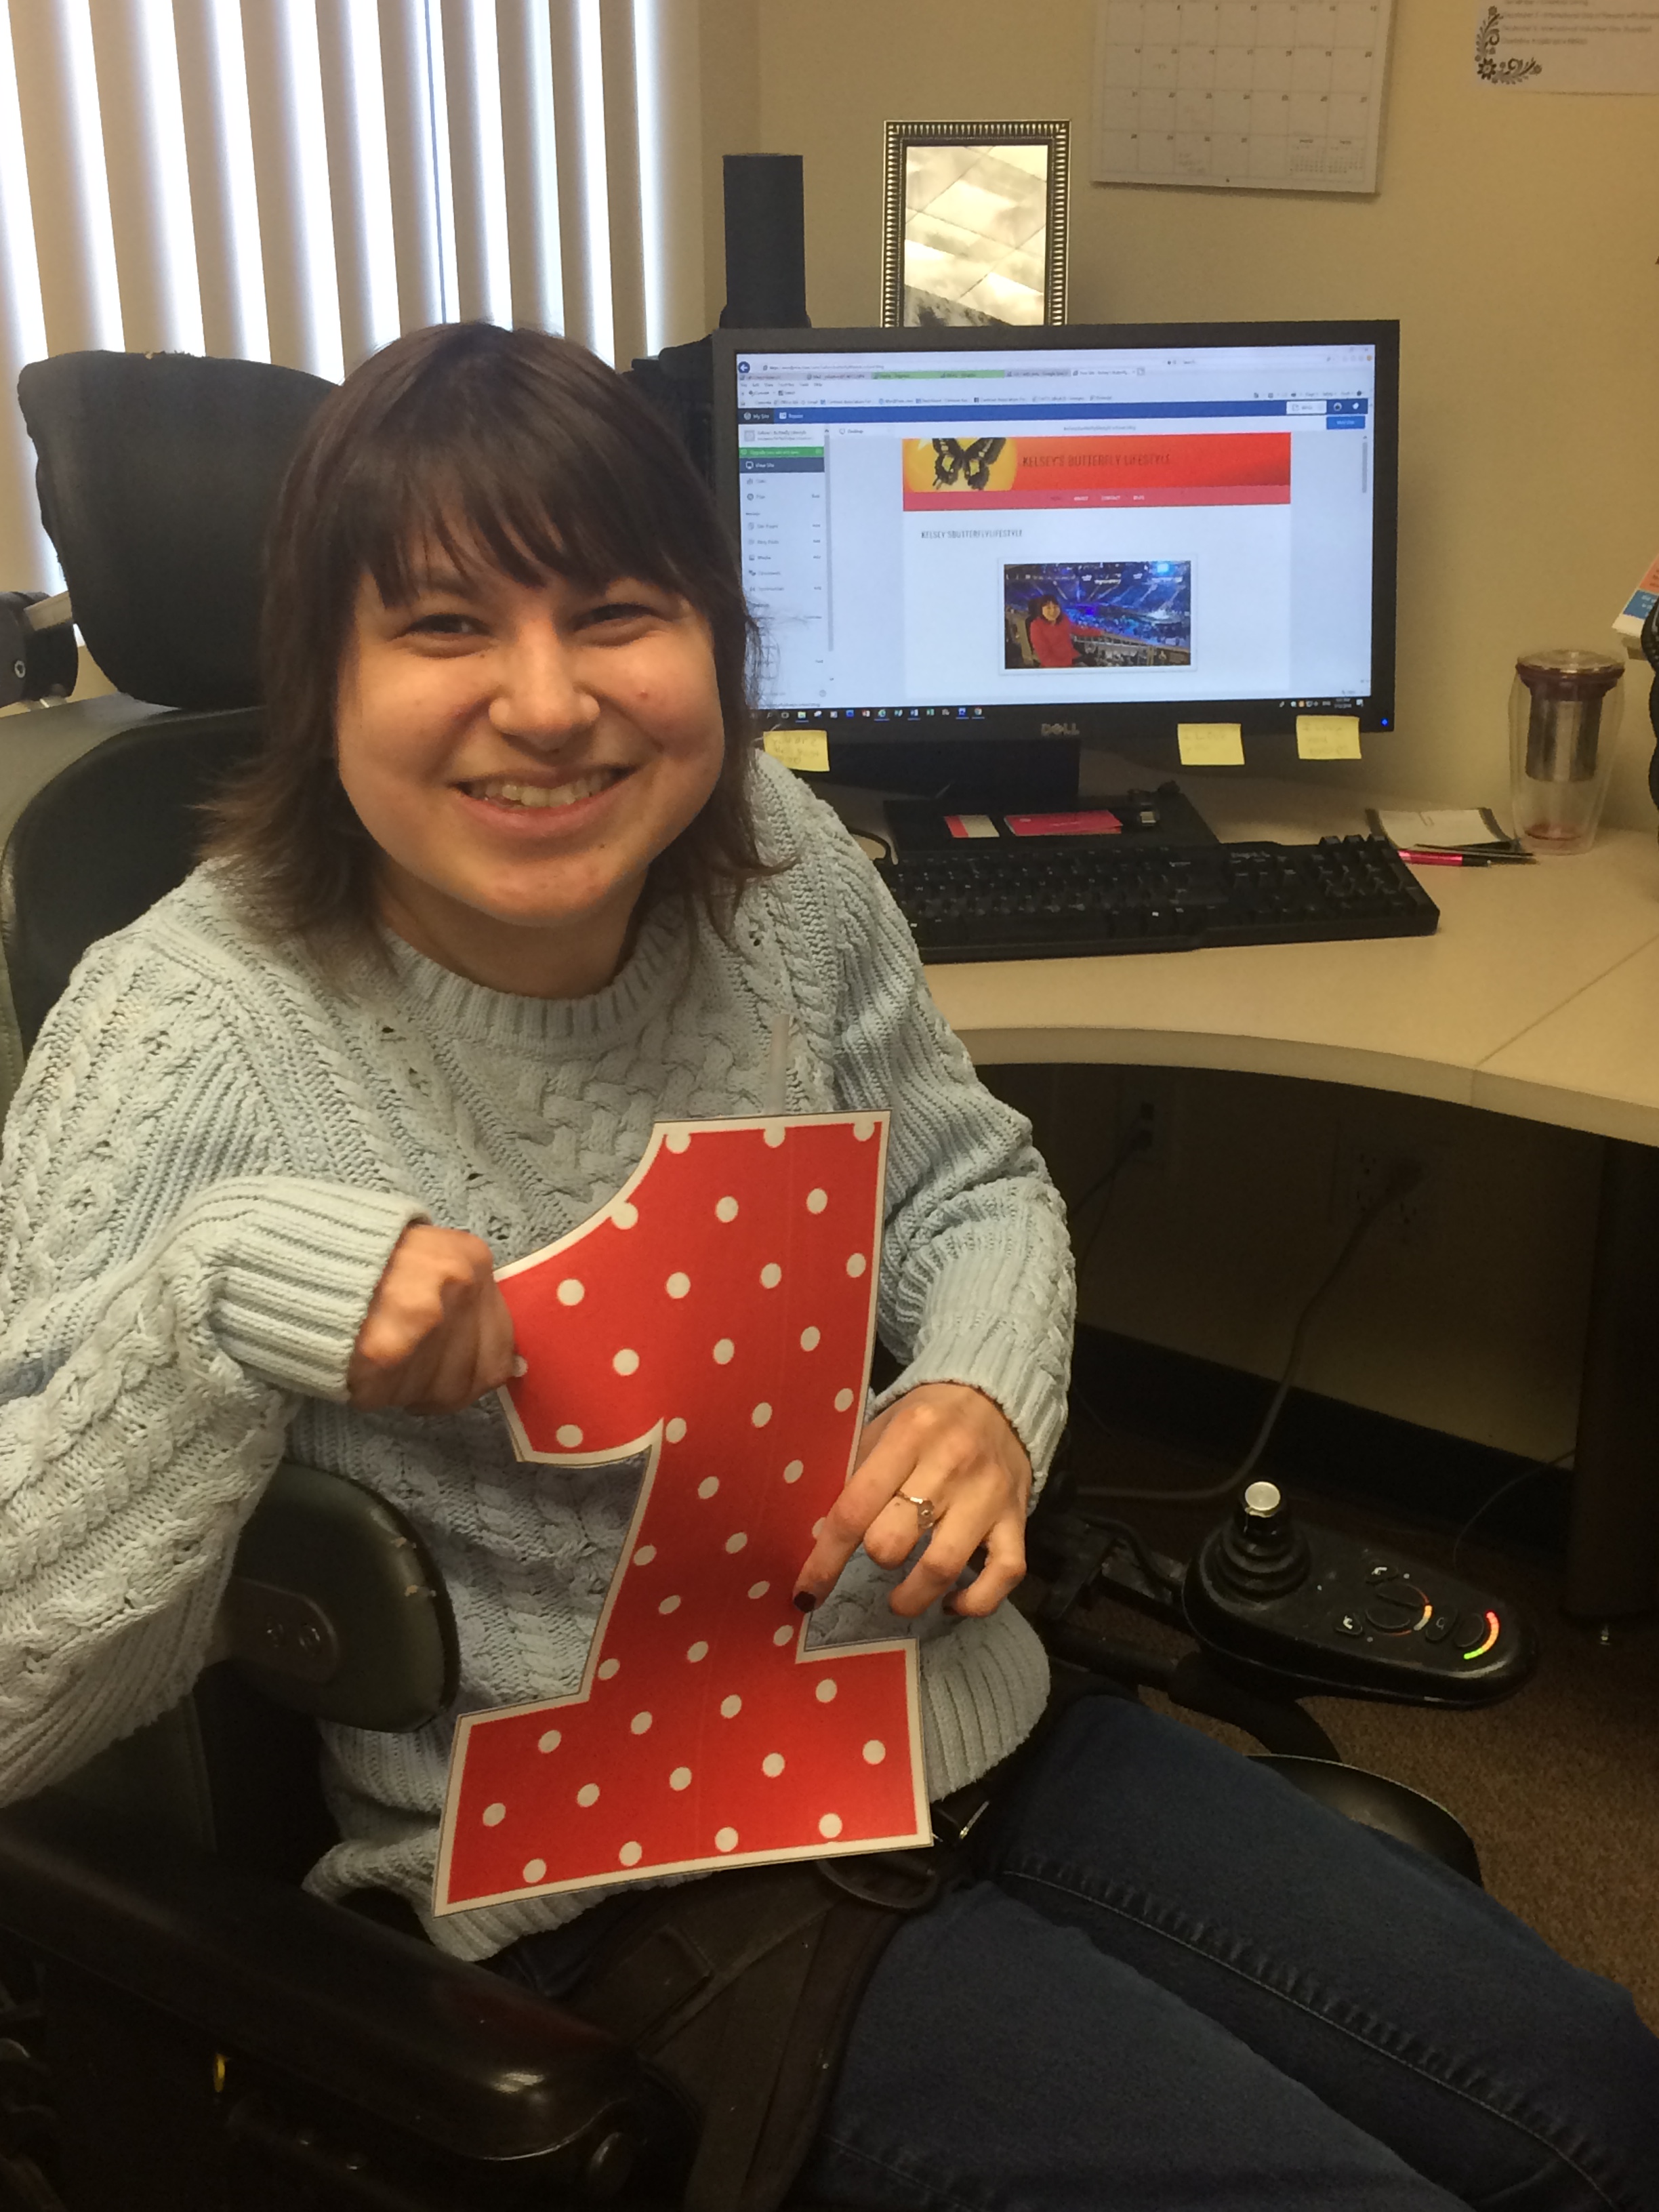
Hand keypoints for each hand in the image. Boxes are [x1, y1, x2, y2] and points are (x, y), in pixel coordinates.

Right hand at [346, 1224, 517, 1414]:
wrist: (291, 1249)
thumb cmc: (363, 1256)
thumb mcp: (430, 1256)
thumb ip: (466, 1300)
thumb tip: (510, 1365)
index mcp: (471, 1260)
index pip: (499, 1350)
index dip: (471, 1369)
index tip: (448, 1368)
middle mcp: (456, 1289)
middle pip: (465, 1381)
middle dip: (434, 1384)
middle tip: (402, 1364)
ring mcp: (421, 1324)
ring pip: (430, 1394)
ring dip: (402, 1388)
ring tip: (375, 1353)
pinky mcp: (383, 1356)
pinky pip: (390, 1398)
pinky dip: (371, 1391)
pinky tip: (356, 1360)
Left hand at [794, 1382, 1031, 1620]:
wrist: (997, 1397)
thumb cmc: (926, 1419)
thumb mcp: (882, 1426)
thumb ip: (855, 1473)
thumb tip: (816, 1536)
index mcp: (907, 1435)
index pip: (854, 1509)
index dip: (825, 1560)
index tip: (807, 1593)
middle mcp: (950, 1463)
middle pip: (893, 1542)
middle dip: (876, 1557)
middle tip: (877, 1554)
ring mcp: (988, 1494)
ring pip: (942, 1568)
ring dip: (912, 1597)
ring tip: (900, 1599)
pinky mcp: (1018, 1517)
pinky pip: (1004, 1576)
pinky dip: (975, 1602)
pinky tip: (952, 1603)